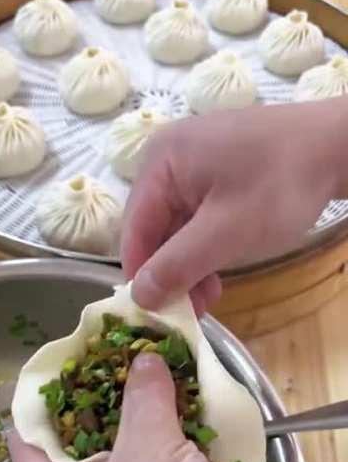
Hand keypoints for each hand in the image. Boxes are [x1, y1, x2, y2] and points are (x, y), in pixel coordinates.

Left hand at [9, 353, 271, 461]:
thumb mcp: (146, 447)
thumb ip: (143, 396)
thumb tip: (145, 360)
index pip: (29, 436)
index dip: (43, 394)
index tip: (70, 358)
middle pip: (83, 439)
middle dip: (105, 396)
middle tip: (121, 356)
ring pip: (129, 452)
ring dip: (146, 415)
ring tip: (158, 370)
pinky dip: (174, 440)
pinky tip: (189, 408)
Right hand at [121, 97, 347, 312]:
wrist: (338, 145)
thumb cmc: (280, 184)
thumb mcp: (226, 232)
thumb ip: (177, 265)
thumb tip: (139, 297)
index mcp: (159, 162)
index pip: (133, 231)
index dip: (141, 276)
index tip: (155, 316)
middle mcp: (167, 159)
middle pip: (152, 229)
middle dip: (169, 273)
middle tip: (189, 313)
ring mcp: (192, 163)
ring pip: (176, 227)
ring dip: (188, 266)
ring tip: (208, 300)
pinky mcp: (215, 172)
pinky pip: (196, 217)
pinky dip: (203, 248)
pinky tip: (217, 274)